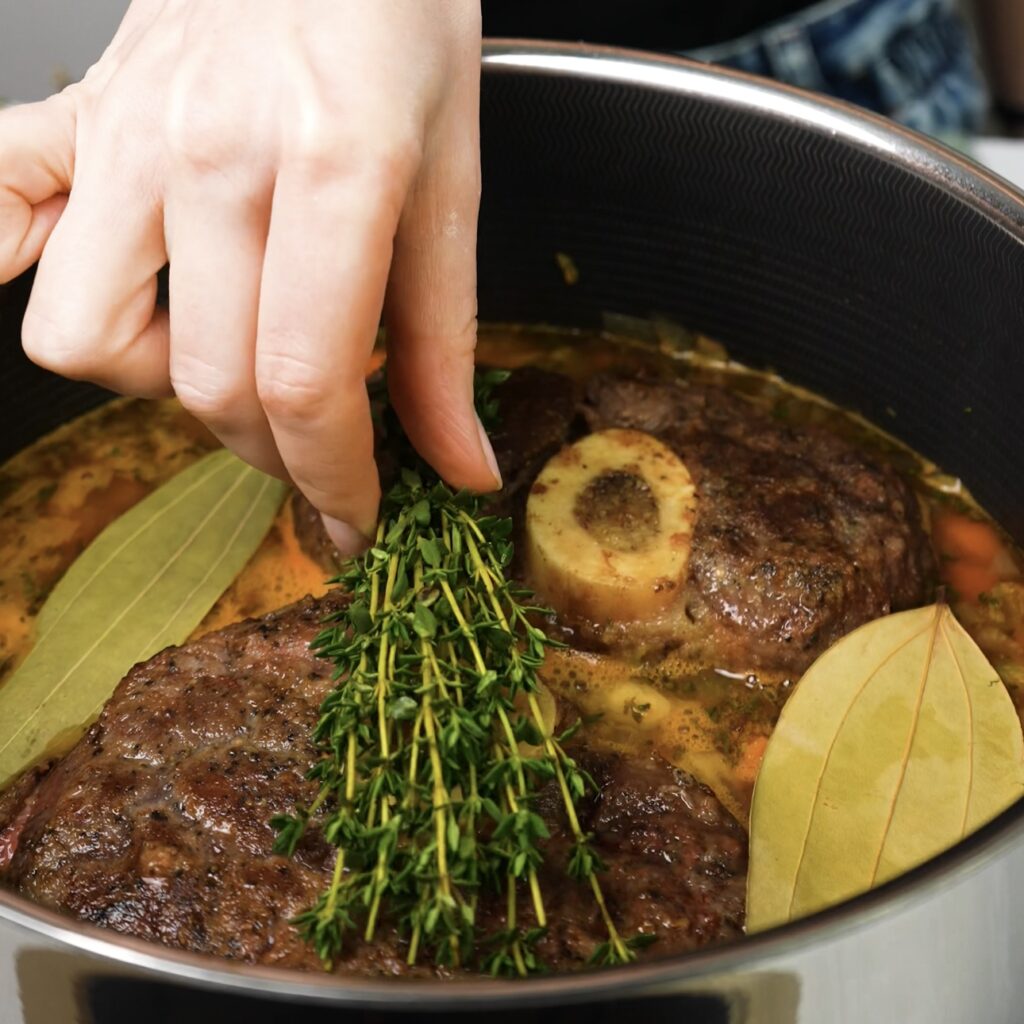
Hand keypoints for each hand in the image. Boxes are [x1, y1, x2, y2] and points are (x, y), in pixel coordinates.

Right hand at [0, 0, 497, 553]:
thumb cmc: (400, 18)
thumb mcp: (456, 180)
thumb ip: (448, 343)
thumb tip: (457, 465)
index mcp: (334, 165)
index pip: (304, 381)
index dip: (331, 479)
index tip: (354, 516)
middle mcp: (212, 151)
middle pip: (207, 382)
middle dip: (272, 455)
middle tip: (317, 448)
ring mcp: (128, 130)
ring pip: (81, 334)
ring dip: (159, 384)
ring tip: (225, 351)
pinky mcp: (80, 112)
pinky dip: (31, 272)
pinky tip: (113, 283)